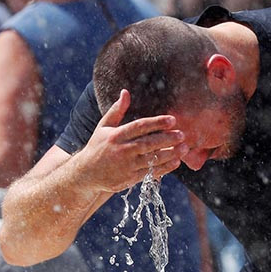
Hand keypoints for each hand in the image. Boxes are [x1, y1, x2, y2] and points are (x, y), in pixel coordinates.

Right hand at [73, 90, 187, 191]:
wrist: (86, 174)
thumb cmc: (97, 147)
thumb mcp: (103, 127)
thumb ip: (116, 110)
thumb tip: (125, 92)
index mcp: (115, 136)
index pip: (139, 127)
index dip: (156, 123)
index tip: (172, 120)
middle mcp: (121, 150)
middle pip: (148, 144)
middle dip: (166, 139)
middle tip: (182, 134)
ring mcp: (126, 166)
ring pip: (151, 159)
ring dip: (169, 154)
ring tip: (184, 148)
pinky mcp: (129, 179)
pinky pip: (150, 173)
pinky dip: (164, 168)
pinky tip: (175, 162)